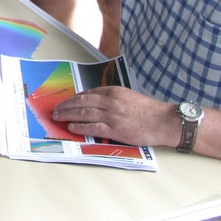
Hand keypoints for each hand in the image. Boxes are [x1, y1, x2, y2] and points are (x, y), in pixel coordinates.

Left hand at [51, 86, 180, 148]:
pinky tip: (71, 127)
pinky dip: (79, 126)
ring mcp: (111, 115)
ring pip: (83, 113)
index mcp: (114, 91)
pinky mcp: (114, 129)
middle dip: (66, 105)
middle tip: (56, 109)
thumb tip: (97, 103)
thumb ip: (113, 98)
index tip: (66, 101)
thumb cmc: (149, 110)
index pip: (88, 93)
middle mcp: (110, 101)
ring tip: (58, 116)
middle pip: (81, 102)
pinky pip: (92, 127)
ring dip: (67, 115)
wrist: (164, 121)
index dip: (74, 98)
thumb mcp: (129, 96)